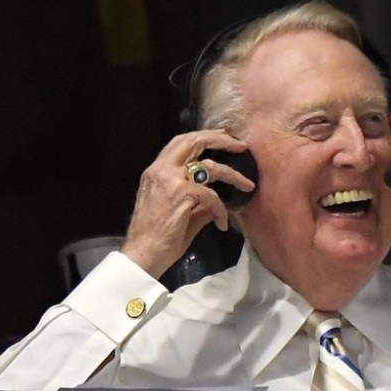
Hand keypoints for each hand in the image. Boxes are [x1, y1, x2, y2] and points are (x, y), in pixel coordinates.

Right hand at [120, 131, 255, 277]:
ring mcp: (170, 180)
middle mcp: (161, 170)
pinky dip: (221, 208)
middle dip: (220, 140)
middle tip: (240, 145)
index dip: (203, 136)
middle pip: (193, 142)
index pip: (180, 143)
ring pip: (210, 167)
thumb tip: (218, 198)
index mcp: (157, 171)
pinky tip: (222, 223)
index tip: (223, 136)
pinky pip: (211, 195)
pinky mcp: (181, 194)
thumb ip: (198, 200)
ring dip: (233, 175)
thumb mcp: (179, 212)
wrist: (142, 254)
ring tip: (248, 185)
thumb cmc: (158, 237)